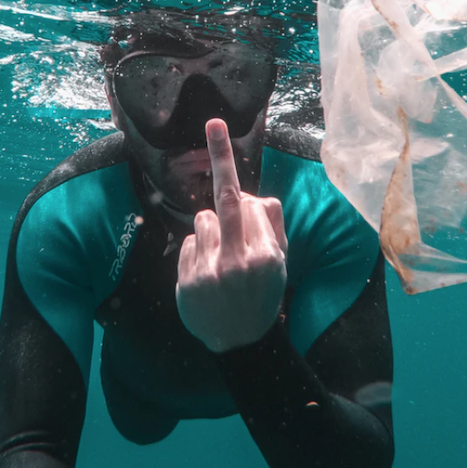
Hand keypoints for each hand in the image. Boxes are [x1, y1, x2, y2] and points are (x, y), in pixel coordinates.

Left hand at [176, 119, 287, 352]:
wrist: (239, 343)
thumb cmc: (262, 295)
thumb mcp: (279, 263)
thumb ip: (271, 225)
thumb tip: (252, 194)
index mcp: (266, 255)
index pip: (250, 203)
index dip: (240, 187)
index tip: (217, 129)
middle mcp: (239, 261)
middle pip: (226, 200)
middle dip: (220, 158)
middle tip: (214, 124)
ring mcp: (210, 272)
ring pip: (203, 221)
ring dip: (211, 229)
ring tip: (222, 256)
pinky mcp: (186, 282)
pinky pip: (189, 244)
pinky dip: (197, 251)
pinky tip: (208, 274)